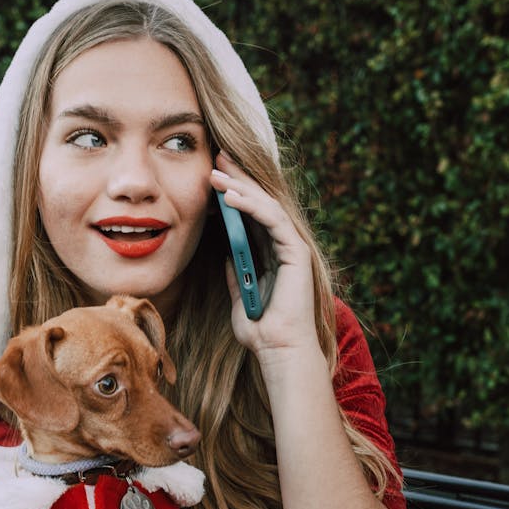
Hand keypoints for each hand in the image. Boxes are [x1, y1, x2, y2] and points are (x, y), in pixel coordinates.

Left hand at [210, 151, 320, 369]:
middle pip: (260, 202)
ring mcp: (292, 247)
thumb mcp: (238, 296)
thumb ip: (236, 274)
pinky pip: (273, 220)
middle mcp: (284, 245)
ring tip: (216, 174)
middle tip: (216, 157)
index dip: (233, 191)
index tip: (212, 173)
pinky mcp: (296, 252)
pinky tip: (232, 197)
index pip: (251, 214)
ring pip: (266, 206)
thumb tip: (227, 256)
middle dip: (237, 178)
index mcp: (270, 253)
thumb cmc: (260, 330)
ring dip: (240, 188)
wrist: (278, 351)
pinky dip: (252, 207)